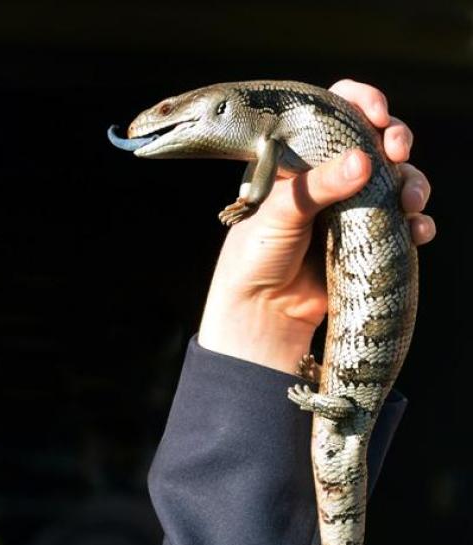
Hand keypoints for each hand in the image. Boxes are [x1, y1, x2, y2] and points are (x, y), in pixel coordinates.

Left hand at [197, 79, 433, 373]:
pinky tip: (418, 232)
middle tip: (400, 151)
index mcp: (301, 159)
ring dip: (414, 183)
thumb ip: (318, 186)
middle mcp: (330, 177)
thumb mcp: (279, 214)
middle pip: (377, 141)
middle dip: (397, 138)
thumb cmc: (255, 255)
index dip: (361, 102)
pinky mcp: (369, 238)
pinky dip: (419, 224)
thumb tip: (365, 160)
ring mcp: (353, 207)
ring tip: (410, 201)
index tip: (377, 111)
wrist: (261, 312)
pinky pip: (406, 223)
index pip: (334, 113)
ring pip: (399, 179)